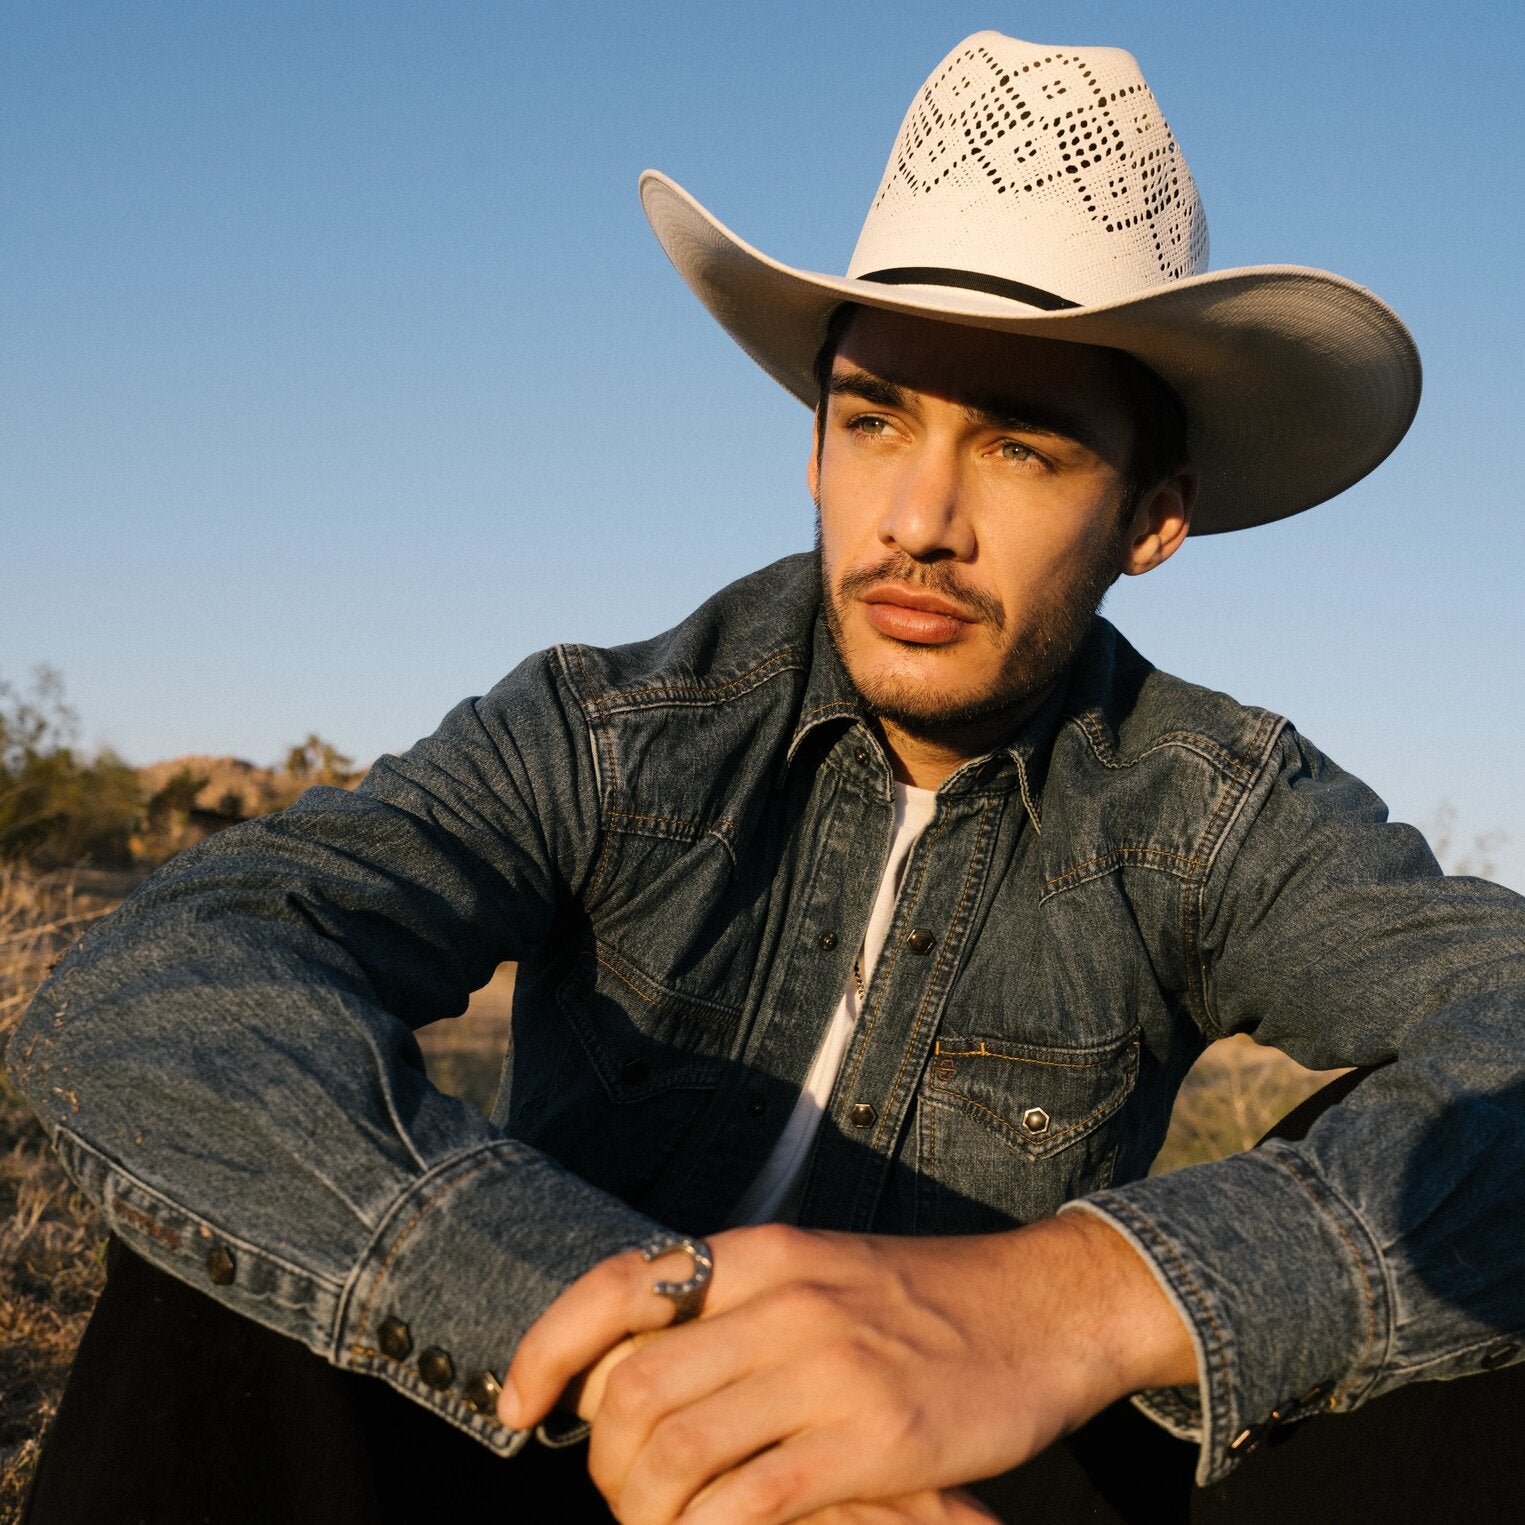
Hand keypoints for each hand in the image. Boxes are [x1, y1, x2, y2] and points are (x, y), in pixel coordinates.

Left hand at [504, 1212, 1193, 1523]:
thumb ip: (736, 1308)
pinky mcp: (874, 1442)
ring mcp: (827, 1369)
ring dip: (644, 1512)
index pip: (615, 1286)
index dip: (545, 1348)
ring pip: (675, 1451)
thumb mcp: (818, 1270)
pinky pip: (747, 1505)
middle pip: (631, 1389)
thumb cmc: (924, 1301)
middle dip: (600, 1461)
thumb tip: (632, 1369)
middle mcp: (783, 1300)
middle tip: (620, 1495)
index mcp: (762, 1252)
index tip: (517, 1407)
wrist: (1046, 1307)